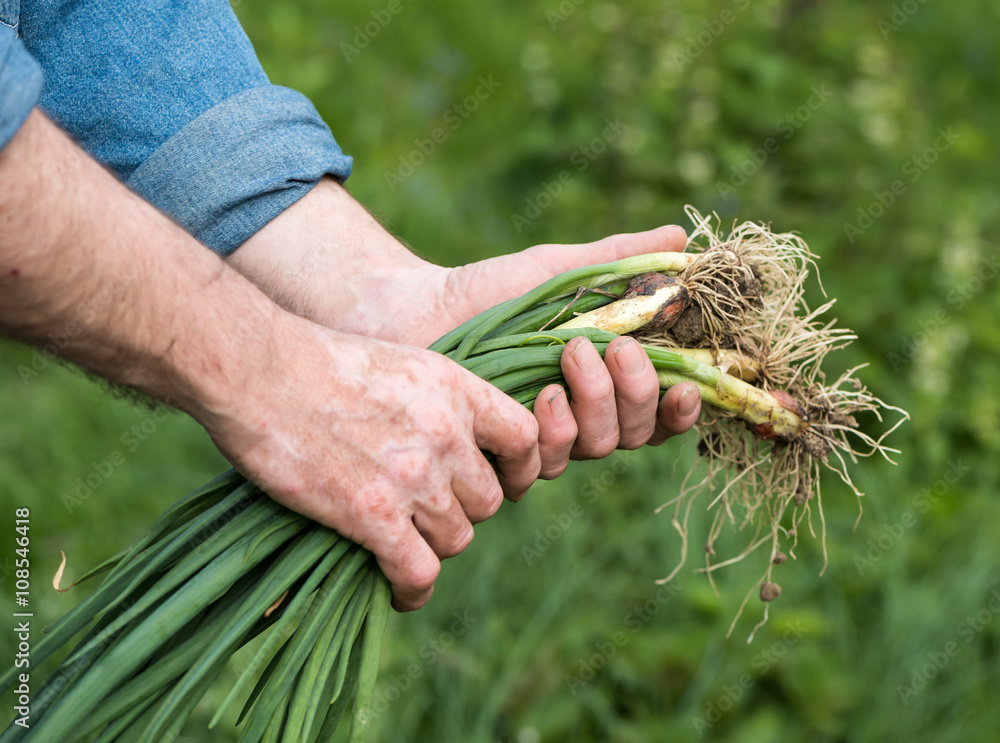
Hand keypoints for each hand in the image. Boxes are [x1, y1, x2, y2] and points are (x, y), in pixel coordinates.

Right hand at [203, 314, 541, 611]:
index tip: (497, 479)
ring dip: (433, 546)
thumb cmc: (314, 360)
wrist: (256, 369)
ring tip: (404, 544)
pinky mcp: (372, 513)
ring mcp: (413, 475)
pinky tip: (397, 588)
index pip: (525, 440)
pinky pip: (418, 570)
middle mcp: (446, 433)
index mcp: (455, 389)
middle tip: (429, 513)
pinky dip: (412, 588)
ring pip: (458, 538)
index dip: (519, 469)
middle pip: (490, 500)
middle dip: (463, 512)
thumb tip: (451, 443)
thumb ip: (434, 402)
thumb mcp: (398, 360)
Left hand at [229, 179, 701, 478]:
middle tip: (620, 348)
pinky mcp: (495, 462)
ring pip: (593, 449)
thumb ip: (617, 259)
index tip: (690, 384)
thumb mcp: (557, 270)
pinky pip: (540, 468)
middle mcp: (574, 420)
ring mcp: (535, 444)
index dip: (679, 407)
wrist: (413, 311)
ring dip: (596, 404)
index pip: (656, 411)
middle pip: (631, 433)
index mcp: (598, 381)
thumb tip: (681, 234)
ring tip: (573, 352)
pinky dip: (550, 433)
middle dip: (636, 392)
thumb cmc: (486, 292)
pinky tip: (539, 396)